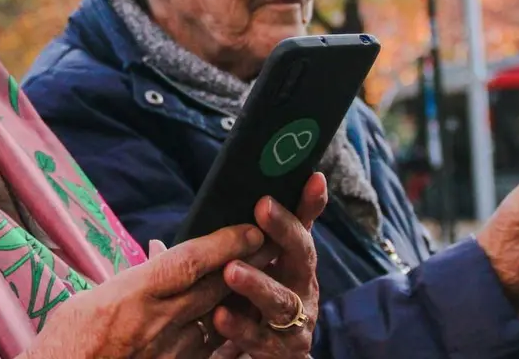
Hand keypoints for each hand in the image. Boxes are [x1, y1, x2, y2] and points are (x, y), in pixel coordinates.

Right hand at [23, 223, 264, 358]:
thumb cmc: (68, 343)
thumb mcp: (91, 299)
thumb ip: (130, 276)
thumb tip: (159, 254)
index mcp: (133, 294)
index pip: (190, 261)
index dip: (224, 242)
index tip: (250, 228)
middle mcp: (157, 321)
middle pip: (214, 286)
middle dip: (246, 263)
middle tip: (273, 242)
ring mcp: (169, 351)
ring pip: (219, 317)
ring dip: (244, 296)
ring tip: (267, 276)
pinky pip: (211, 350)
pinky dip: (229, 333)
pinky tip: (245, 322)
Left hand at [211, 172, 328, 358]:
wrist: (276, 354)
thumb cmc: (261, 300)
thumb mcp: (259, 266)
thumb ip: (246, 240)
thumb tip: (206, 215)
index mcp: (296, 261)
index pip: (304, 224)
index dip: (311, 202)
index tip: (313, 177)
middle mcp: (303, 285)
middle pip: (301, 255)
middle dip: (284, 230)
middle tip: (263, 207)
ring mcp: (297, 319)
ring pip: (281, 299)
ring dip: (258, 283)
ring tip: (232, 271)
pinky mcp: (282, 349)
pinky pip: (260, 338)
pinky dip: (241, 327)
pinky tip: (220, 316)